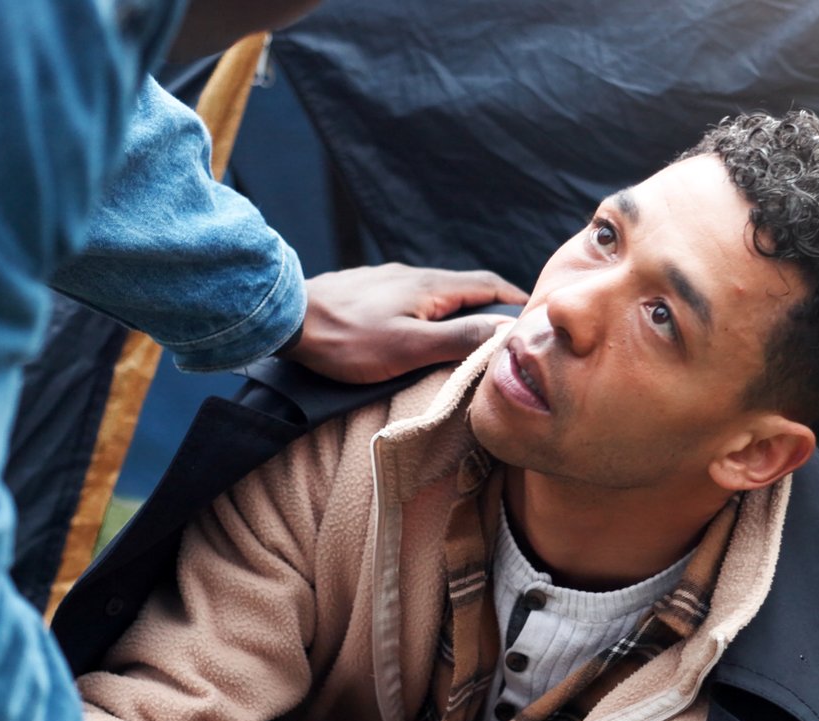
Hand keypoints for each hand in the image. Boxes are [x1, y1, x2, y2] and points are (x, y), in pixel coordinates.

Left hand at [287, 263, 526, 383]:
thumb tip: (503, 330)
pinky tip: (417, 327)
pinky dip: (426, 310)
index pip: (487, 285)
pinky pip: (408, 296)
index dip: (514, 298)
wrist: (285, 320)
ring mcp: (386, 280)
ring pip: (433, 292)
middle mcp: (411, 275)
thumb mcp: (410, 347)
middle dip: (488, 305)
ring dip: (456, 309)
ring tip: (465, 333)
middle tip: (504, 329)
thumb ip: (458, 338)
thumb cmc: (346, 340)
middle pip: (462, 286)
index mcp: (429, 287)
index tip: (532, 314)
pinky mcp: (364, 289)